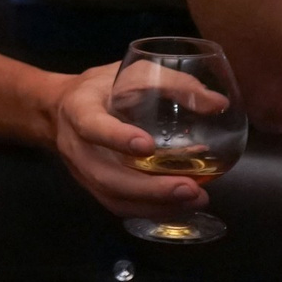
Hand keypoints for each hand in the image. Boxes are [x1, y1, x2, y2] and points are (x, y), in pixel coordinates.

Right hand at [51, 64, 212, 218]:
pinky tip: (180, 205)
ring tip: (195, 199)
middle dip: (148, 188)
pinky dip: (150, 210)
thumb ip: (174, 83)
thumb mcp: (135, 72)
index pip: (91, 126)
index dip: (116, 138)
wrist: (64, 107)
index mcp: (79, 109)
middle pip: (104, 175)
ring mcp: (82, 171)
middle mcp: (75, 145)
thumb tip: (218, 104)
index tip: (148, 146)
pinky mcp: (93, 187)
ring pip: (112, 197)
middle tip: (189, 188)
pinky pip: (118, 205)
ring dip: (154, 204)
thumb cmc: (104, 86)